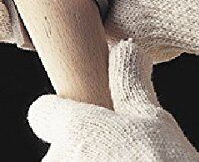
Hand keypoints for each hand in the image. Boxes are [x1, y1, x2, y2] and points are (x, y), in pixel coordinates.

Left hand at [28, 40, 198, 160]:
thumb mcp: (155, 121)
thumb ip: (130, 81)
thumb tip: (126, 47)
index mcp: (74, 128)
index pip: (42, 111)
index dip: (61, 114)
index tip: (84, 122)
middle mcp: (56, 161)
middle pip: (58, 148)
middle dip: (83, 150)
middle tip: (120, 157)